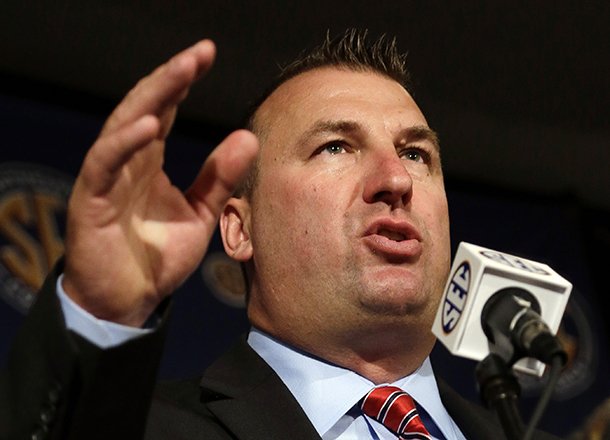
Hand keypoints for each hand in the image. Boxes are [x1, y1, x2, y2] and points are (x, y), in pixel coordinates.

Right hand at [61, 40, 258, 325]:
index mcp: (150, 160)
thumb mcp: (200, 213)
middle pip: (147, 107)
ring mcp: (107, 177)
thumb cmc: (158, 256)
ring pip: (124, 125)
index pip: (167, 110)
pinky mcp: (92, 200)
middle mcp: (128, 161)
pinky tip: (149, 125)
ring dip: (152, 97)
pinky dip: (124, 143)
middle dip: (172, 78)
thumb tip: (249, 136)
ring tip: (181, 72)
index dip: (183, 82)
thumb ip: (220, 177)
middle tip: (200, 53)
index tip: (208, 57)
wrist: (131, 300)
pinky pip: (105, 164)